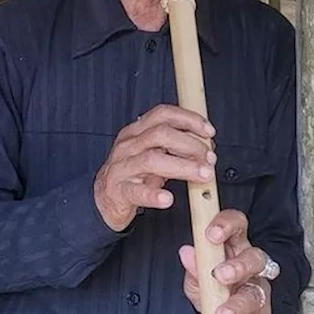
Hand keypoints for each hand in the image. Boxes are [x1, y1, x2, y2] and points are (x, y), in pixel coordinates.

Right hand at [92, 104, 216, 230]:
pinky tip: (167, 198)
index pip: (162, 114)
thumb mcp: (149, 153)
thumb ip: (173, 145)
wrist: (103, 199)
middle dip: (191, 144)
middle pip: (160, 134)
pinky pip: (136, 191)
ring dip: (183, 166)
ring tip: (203, 175)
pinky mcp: (118, 191)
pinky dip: (153, 194)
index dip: (188, 119)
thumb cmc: (131, 174)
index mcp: (136, 132)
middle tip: (210, 158)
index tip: (208, 132)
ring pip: (152, 160)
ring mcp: (121, 167)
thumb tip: (204, 143)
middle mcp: (128, 146)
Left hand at [178, 209, 274, 313]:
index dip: (226, 225)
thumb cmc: (211, 283)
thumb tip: (186, 252)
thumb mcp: (197, 274)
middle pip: (254, 258)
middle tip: (219, 276)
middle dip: (237, 266)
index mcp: (235, 244)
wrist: (223, 312)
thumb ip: (193, 265)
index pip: (237, 224)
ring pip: (257, 293)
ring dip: (238, 305)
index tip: (211, 234)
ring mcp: (259, 289)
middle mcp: (251, 264)